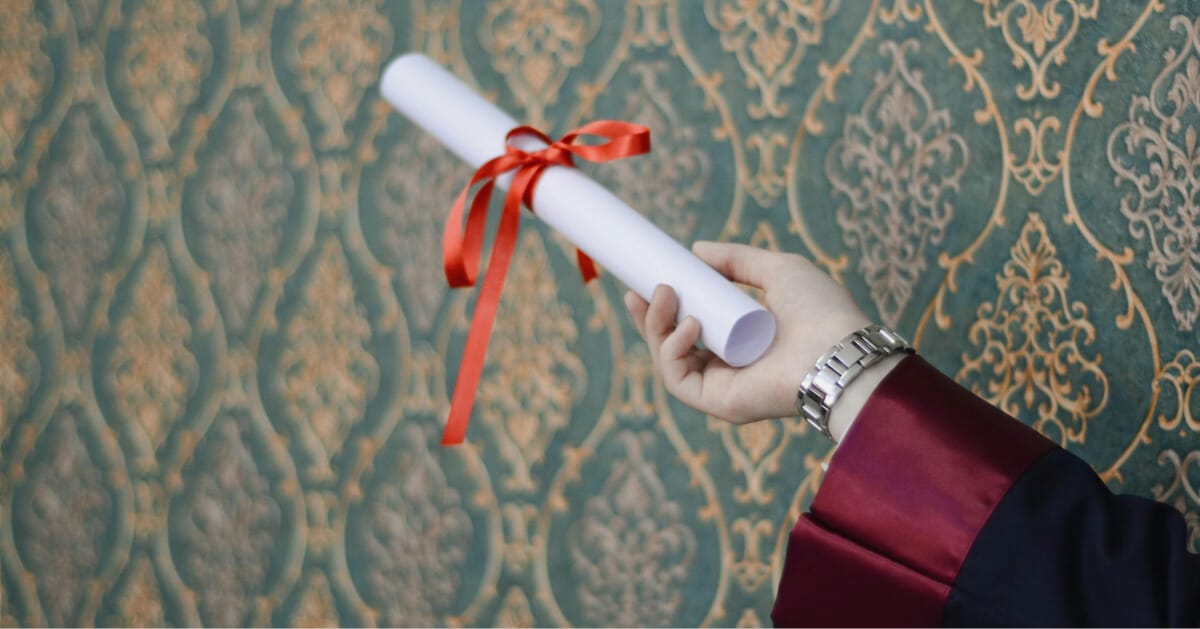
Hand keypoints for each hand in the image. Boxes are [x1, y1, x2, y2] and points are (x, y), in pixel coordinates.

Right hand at [623, 241, 873, 427]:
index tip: (651, 279)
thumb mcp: (777, 270)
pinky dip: (671, 351)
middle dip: (649, 319)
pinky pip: (677, 380)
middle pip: (672, 346)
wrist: (839, 348)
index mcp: (741, 340)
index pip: (691, 326)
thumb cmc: (821, 311)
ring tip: (665, 295)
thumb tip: (696, 251)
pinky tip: (688, 326)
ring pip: (668, 361)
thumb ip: (738, 259)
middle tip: (638, 290)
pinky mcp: (718, 404)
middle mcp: (728, 366)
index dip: (666, 307)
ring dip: (656, 327)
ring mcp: (722, 387)